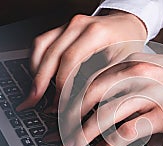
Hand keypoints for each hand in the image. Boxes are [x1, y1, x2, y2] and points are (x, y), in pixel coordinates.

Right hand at [16, 10, 146, 111]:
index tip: (60, 103)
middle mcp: (79, 25)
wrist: (127, 25)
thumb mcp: (124, 65)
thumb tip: (84, 104)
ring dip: (35, 72)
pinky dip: (36, 62)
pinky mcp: (61, 29)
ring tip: (34, 94)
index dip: (63, 84)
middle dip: (42, 82)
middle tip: (36, 102)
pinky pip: (41, 43)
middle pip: (52, 55)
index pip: (71, 60)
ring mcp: (68, 25)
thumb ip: (105, 82)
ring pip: (42, 47)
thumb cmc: (128, 45)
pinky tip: (37, 77)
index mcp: (96, 33)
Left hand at [57, 53, 162, 145]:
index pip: (86, 81)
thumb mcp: (143, 72)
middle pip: (88, 99)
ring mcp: (146, 94)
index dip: (67, 103)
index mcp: (127, 62)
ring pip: (102, 116)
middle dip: (69, 123)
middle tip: (60, 141)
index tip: (58, 118)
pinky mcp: (159, 115)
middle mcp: (134, 75)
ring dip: (83, 139)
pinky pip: (125, 132)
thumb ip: (116, 85)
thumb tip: (88, 108)